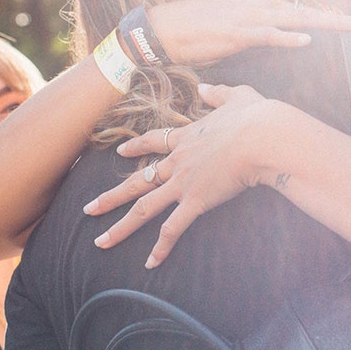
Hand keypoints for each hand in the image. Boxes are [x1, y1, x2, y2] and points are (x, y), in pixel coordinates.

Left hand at [84, 83, 280, 267]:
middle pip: (138, 179)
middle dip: (112, 196)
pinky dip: (160, 247)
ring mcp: (184, 182)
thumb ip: (217, 93)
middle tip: (89, 208)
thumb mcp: (237, 96)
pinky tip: (150, 263)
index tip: (120, 150)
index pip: (155, 141)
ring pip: (144, 207)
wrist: (261, 137)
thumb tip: (204, 86)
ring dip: (120, 226)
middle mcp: (179, 161)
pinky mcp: (196, 201)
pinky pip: (173, 228)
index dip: (137, 146)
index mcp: (189, 136)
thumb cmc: (255, 117)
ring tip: (99, 241)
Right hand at [148, 0, 350, 63]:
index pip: (304, 6)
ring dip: (329, 24)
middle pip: (309, 11)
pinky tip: (306, 42)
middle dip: (339, 20)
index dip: (329, 18)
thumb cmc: (206, 24)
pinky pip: (270, 35)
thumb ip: (267, 21)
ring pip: (298, 19)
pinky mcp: (240, 31)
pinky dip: (287, 38)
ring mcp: (253, 14)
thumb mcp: (241, 15)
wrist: (170, 27)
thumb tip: (287, 32)